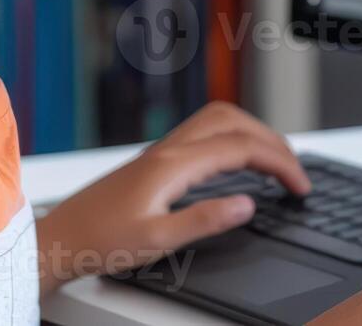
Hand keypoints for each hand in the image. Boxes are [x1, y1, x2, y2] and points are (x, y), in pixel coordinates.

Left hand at [35, 102, 310, 292]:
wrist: (60, 237)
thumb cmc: (100, 240)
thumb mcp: (157, 240)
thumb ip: (205, 220)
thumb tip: (248, 204)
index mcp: (174, 164)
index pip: (242, 148)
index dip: (280, 163)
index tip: (301, 186)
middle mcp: (170, 149)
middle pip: (233, 121)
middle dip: (272, 139)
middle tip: (296, 171)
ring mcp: (162, 151)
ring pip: (217, 121)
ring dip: (252, 133)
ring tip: (275, 162)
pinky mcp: (157, 160)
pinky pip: (204, 133)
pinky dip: (233, 139)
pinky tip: (237, 163)